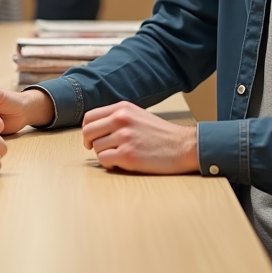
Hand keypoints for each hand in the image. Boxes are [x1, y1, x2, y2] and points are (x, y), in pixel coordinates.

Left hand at [81, 102, 197, 174]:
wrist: (183, 146)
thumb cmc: (161, 134)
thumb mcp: (138, 115)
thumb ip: (117, 117)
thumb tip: (95, 128)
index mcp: (122, 108)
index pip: (90, 117)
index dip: (87, 129)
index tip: (92, 138)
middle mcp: (121, 119)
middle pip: (88, 132)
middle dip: (90, 143)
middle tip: (101, 149)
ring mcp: (124, 137)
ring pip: (96, 148)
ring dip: (105, 154)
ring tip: (120, 155)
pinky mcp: (128, 155)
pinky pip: (104, 161)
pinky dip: (110, 164)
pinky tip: (123, 163)